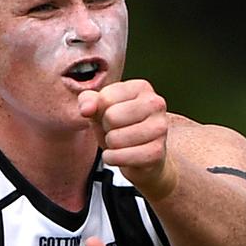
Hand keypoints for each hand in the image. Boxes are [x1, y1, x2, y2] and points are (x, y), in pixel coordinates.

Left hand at [78, 80, 178, 198]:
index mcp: (141, 87)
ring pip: (115, 138)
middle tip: (117, 130)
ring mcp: (160, 127)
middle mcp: (156, 103)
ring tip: (121, 142)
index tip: (111, 115)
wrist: (142, 154)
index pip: (105, 98)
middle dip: (107, 128)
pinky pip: (122, 157)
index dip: (100, 111)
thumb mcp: (101, 109)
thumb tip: (86, 109)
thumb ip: (88, 100)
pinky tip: (121, 155)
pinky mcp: (157, 151)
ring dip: (110, 145)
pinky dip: (114, 159)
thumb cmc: (121, 126)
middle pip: (111, 117)